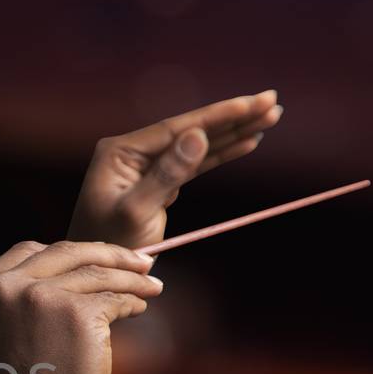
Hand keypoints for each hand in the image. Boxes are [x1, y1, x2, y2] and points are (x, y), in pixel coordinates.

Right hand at [0, 240, 162, 373]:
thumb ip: (11, 306)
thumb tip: (60, 284)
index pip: (28, 251)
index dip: (65, 255)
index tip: (91, 259)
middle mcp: (5, 285)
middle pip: (66, 252)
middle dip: (107, 254)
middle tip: (138, 262)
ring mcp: (41, 296)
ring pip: (97, 273)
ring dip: (130, 278)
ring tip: (151, 286)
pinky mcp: (77, 312)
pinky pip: (114, 298)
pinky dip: (133, 301)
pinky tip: (140, 308)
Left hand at [69, 89, 283, 249]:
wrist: (101, 273)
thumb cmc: (109, 244)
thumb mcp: (137, 211)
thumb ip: (166, 174)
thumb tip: (197, 136)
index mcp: (120, 152)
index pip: (176, 128)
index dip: (217, 115)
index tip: (251, 103)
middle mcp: (133, 152)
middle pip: (191, 130)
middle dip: (233, 116)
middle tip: (271, 101)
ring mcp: (146, 166)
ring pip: (198, 145)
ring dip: (234, 131)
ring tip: (271, 116)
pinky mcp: (160, 182)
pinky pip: (196, 164)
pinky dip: (223, 153)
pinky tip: (249, 141)